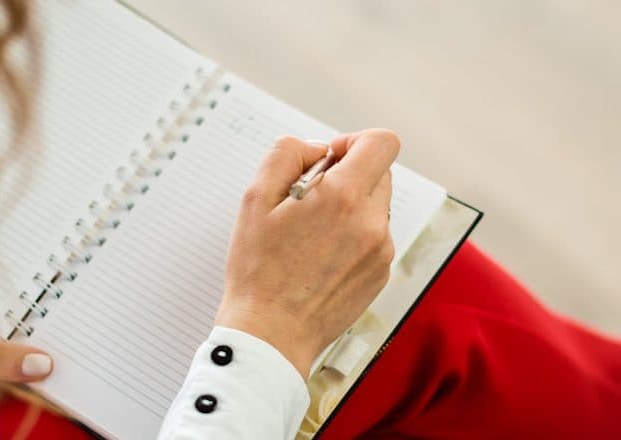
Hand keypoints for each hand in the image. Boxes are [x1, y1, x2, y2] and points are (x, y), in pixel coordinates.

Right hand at [215, 130, 398, 378]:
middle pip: (379, 173)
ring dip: (349, 207)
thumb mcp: (255, 199)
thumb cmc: (258, 272)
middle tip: (309, 199)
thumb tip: (317, 149)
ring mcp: (380, 251)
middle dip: (348, 175)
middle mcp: (371, 223)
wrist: (271, 335)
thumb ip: (286, 155)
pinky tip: (320, 257)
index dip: (354, 141)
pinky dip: (353, 236)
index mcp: (343, 198)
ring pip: (375, 206)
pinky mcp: (380, 274)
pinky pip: (374, 237)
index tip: (331, 158)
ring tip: (311, 234)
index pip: (382, 143)